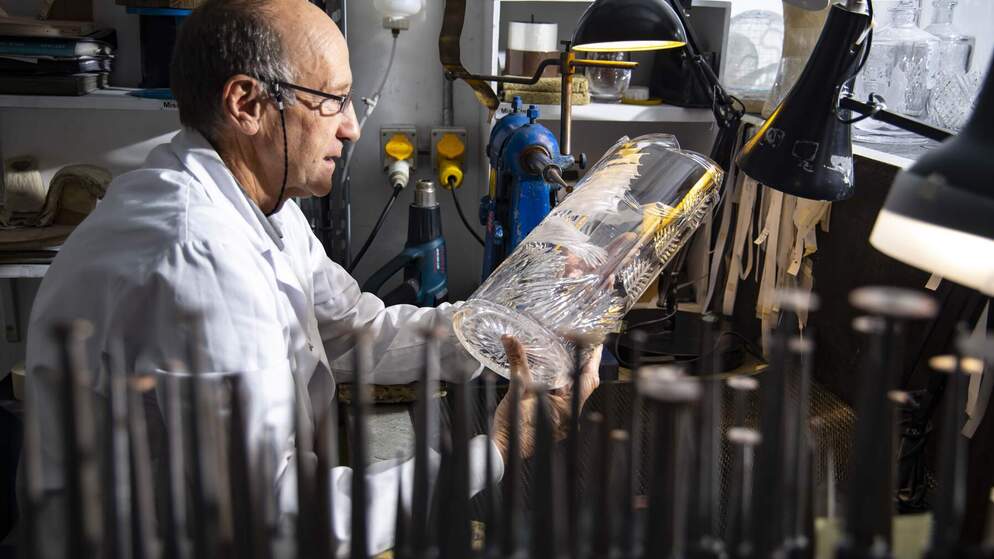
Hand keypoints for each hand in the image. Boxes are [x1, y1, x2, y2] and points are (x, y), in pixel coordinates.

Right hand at [492, 335, 601, 462]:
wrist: (504, 451)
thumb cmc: (513, 428)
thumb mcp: (517, 389)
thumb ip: (517, 361)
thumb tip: (511, 340)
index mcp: (568, 408)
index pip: (589, 380)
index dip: (594, 361)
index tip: (596, 345)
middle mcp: (570, 416)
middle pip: (584, 385)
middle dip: (585, 366)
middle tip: (584, 347)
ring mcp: (564, 421)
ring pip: (575, 394)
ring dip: (573, 377)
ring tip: (570, 359)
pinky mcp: (555, 424)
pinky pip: (565, 402)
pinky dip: (562, 389)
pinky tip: (554, 380)